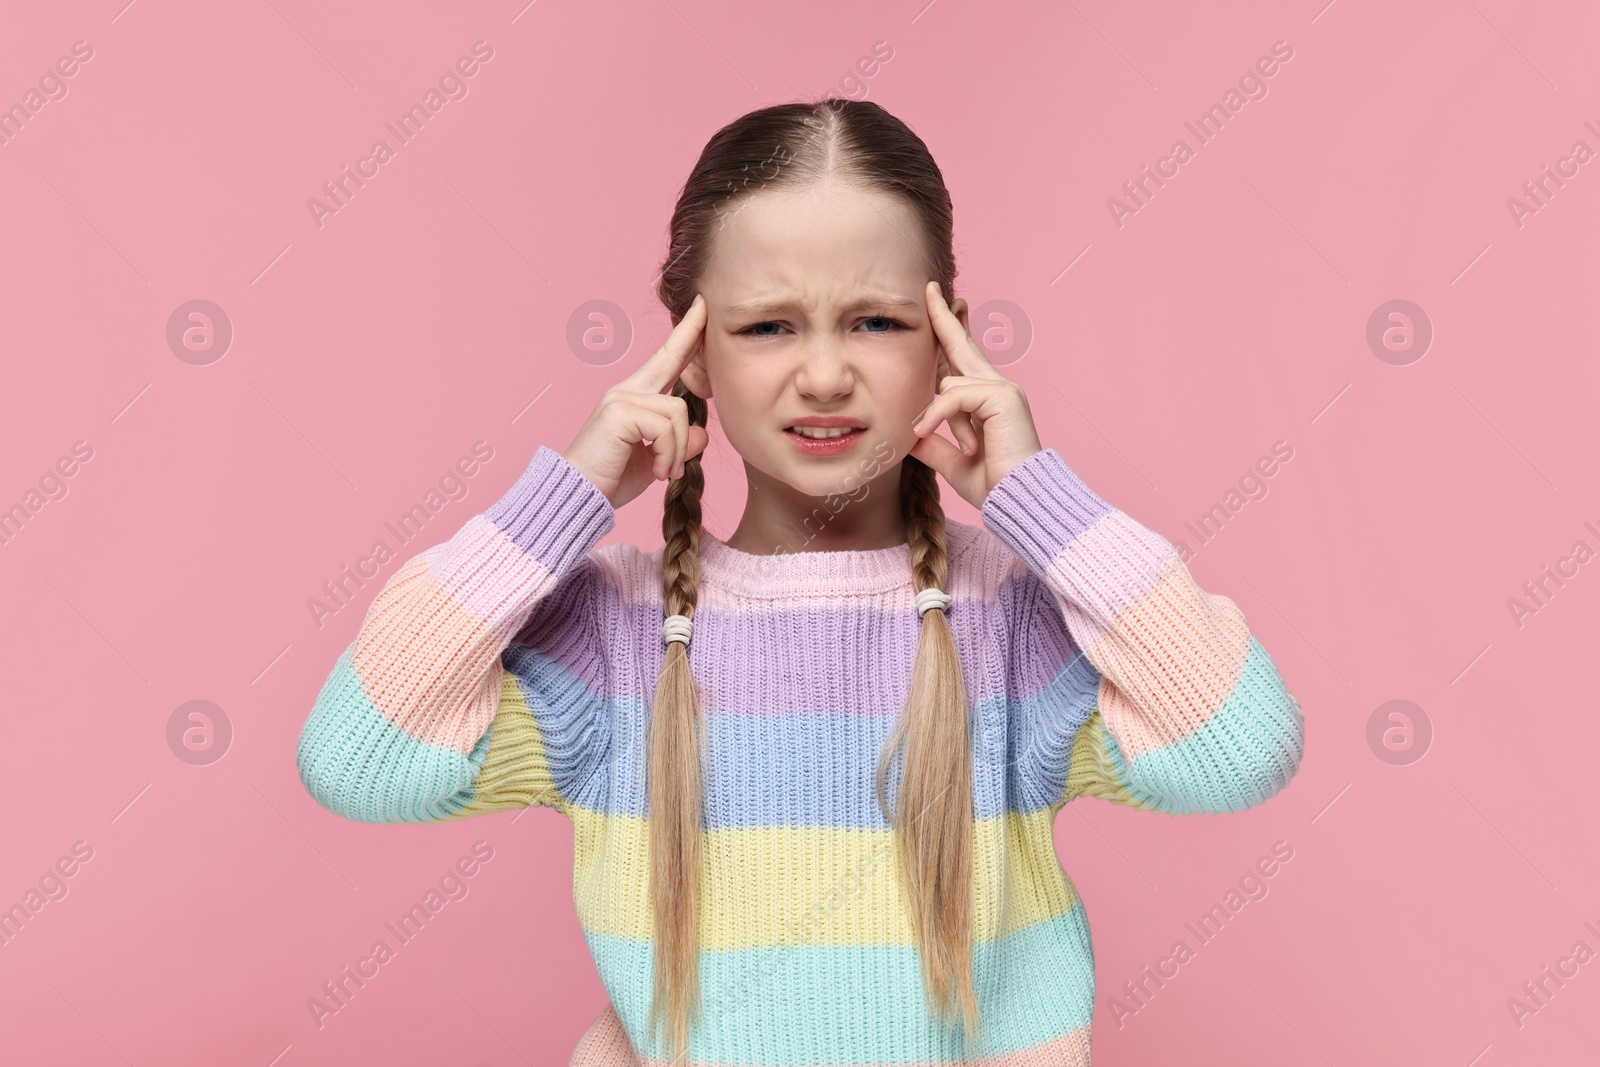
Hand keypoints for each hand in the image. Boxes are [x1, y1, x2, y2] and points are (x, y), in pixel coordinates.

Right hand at [562, 293, 711, 508]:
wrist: (580, 498)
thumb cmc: (611, 479)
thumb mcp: (656, 462)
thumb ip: (678, 445)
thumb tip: (702, 433)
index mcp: (633, 398)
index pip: (665, 360)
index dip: (685, 334)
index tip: (701, 308)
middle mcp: (625, 391)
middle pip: (670, 359)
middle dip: (691, 333)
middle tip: (705, 305)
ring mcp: (620, 398)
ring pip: (677, 411)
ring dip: (678, 449)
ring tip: (667, 472)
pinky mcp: (619, 412)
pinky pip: (665, 428)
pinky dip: (669, 455)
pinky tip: (659, 472)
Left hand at [909, 281, 1042, 508]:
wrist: (1019, 499)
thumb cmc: (993, 484)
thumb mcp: (952, 460)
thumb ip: (933, 443)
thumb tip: (908, 434)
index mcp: (987, 400)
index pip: (963, 361)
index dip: (950, 335)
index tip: (940, 308)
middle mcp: (998, 387)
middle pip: (962, 345)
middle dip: (943, 317)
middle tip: (929, 288)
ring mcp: (1003, 389)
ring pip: (948, 381)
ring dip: (934, 413)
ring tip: (932, 437)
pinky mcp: (1002, 396)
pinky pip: (952, 395)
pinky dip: (935, 414)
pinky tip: (923, 430)